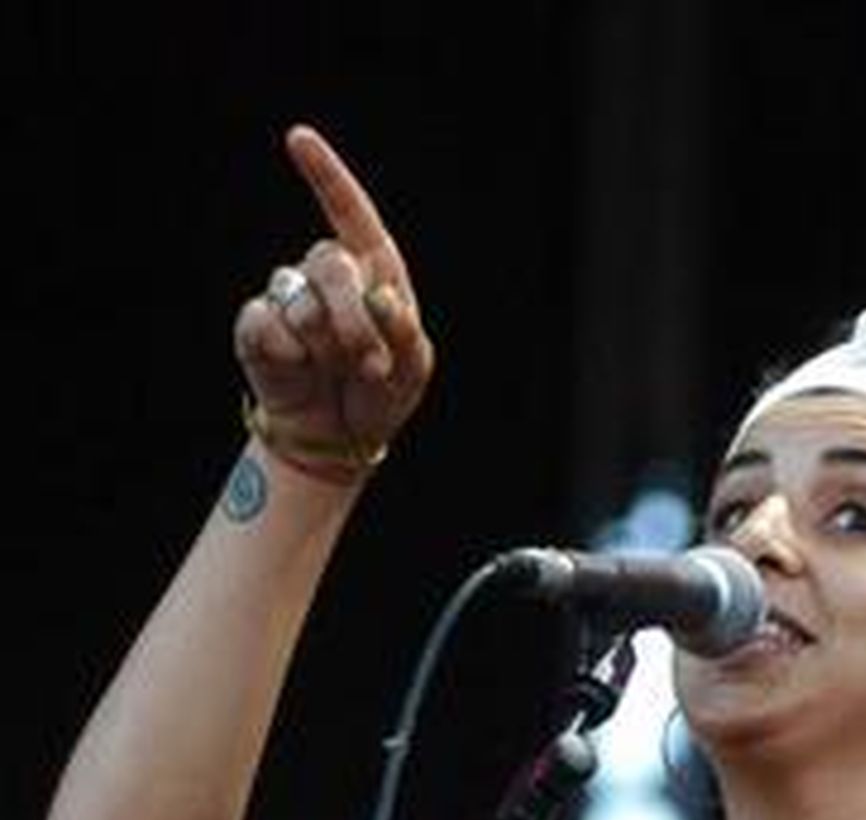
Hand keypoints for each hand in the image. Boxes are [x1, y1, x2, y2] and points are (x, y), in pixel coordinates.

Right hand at [234, 125, 433, 468]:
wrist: (340, 438)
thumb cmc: (380, 393)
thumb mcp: (411, 369)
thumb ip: (405, 333)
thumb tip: (382, 297)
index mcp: (371, 271)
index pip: (349, 212)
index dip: (325, 176)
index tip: (297, 138)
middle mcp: (325, 275)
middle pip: (331, 263)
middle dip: (355, 320)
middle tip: (371, 364)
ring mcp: (288, 298)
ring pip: (300, 299)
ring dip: (328, 345)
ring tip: (342, 374)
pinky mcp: (257, 328)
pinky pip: (266, 324)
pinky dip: (289, 353)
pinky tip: (299, 370)